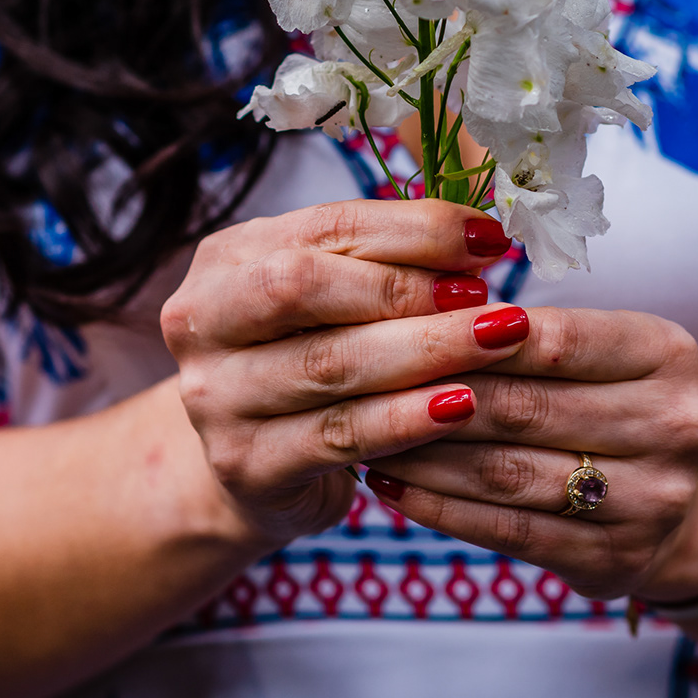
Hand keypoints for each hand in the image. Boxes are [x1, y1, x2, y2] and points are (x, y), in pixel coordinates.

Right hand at [161, 199, 532, 543]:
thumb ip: (385, 265)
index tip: (488, 239)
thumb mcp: (332, 303)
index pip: (325, 227)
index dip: (413, 229)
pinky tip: (460, 406)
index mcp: (226, 260)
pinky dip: (407, 419)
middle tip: (489, 300)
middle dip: (408, 289)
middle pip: (304, 287)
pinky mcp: (246, 465)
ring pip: (329, 364)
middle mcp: (201, 321)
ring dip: (426, 350)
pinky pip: (339, 435)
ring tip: (497, 342)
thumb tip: (481, 239)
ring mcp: (214, 398)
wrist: (258, 470)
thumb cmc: (309, 365)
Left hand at [361, 308, 697, 601]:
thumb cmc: (607, 403)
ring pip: (509, 473)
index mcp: (668, 355)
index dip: (471, 335)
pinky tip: (393, 488)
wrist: (672, 501)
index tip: (397, 327)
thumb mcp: (594, 350)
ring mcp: (652, 501)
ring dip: (424, 456)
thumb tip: (415, 312)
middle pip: (526, 408)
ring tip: (363, 436)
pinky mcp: (616, 560)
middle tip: (361, 385)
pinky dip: (440, 508)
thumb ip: (525, 333)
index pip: (556, 339)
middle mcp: (675, 427)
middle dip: (433, 396)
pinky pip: (508, 531)